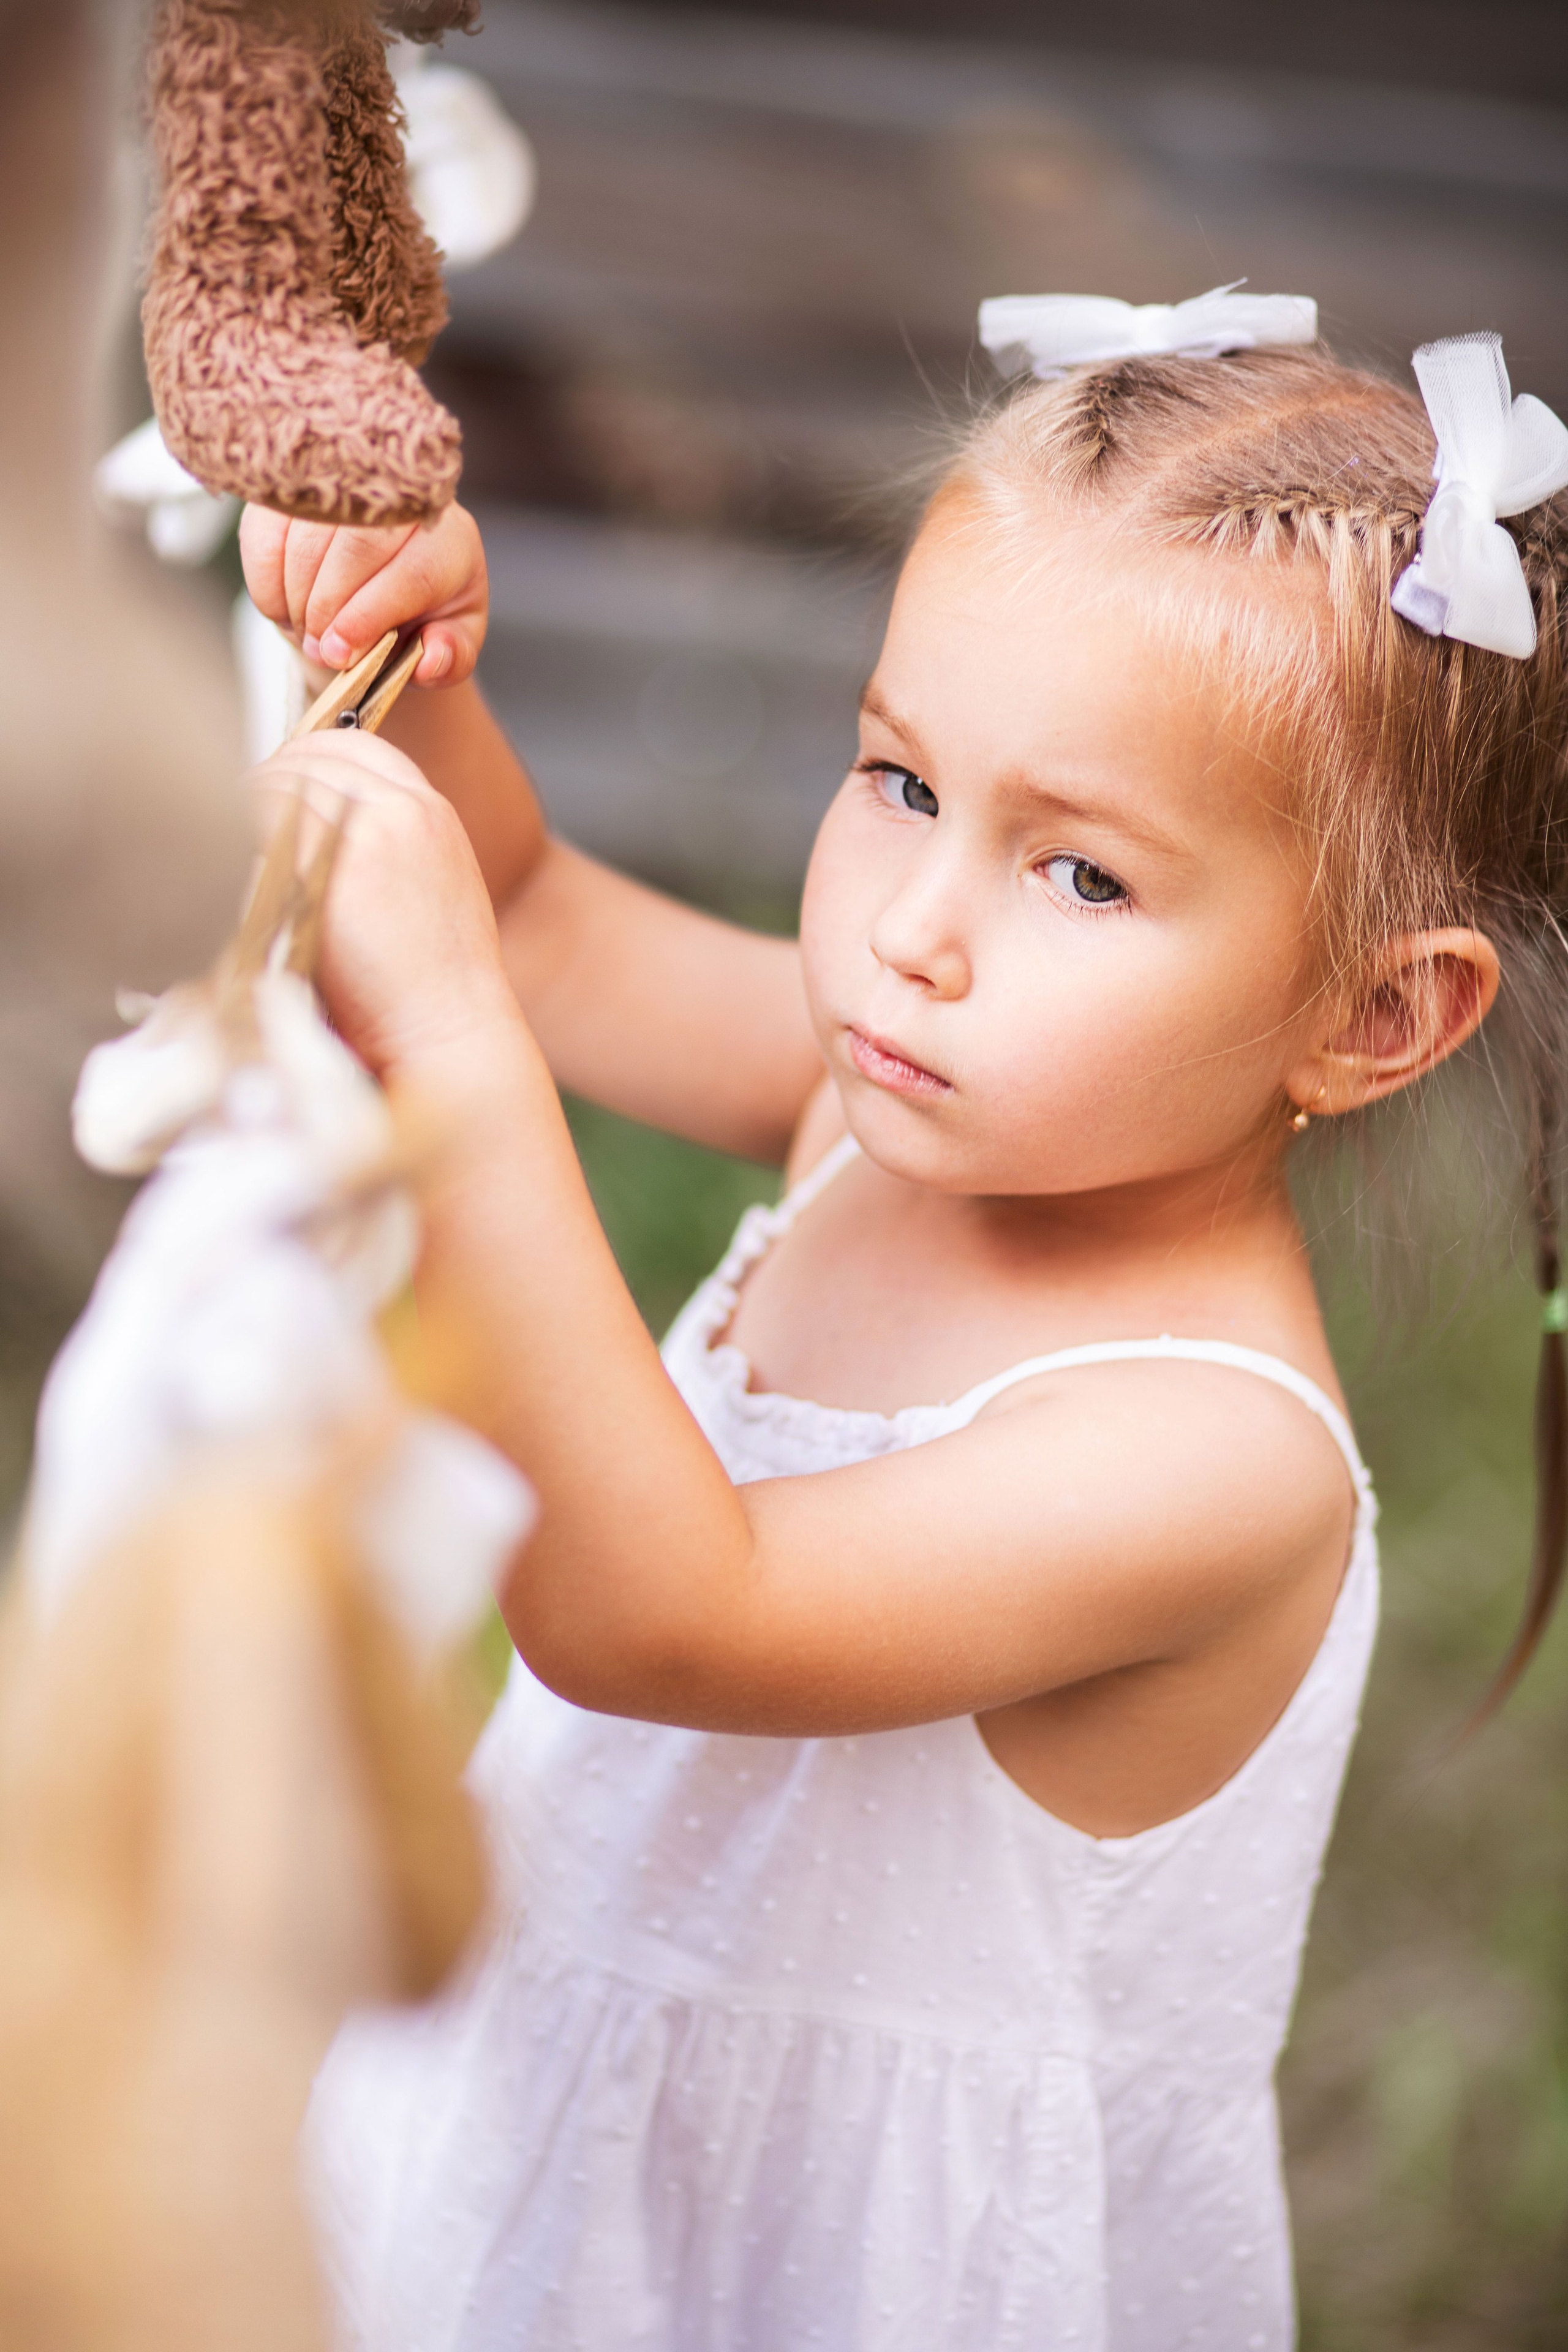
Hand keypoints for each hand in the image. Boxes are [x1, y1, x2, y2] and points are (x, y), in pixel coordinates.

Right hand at [239, 502, 488, 689]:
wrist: (387, 571)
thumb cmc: (423, 609)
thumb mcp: (451, 642)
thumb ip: (450, 658)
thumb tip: (430, 661)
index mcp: (448, 542)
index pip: (410, 575)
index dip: (367, 619)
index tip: (338, 653)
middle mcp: (402, 501)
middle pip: (354, 551)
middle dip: (326, 611)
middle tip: (319, 650)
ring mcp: (344, 487)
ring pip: (305, 544)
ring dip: (296, 602)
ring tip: (307, 634)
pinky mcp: (293, 490)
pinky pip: (264, 537)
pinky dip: (266, 585)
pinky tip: (286, 609)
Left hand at [253, 729, 520, 1081]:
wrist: (448, 1035)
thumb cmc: (430, 989)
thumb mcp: (425, 892)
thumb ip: (379, 845)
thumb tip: (306, 827)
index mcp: (430, 811)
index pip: (352, 744)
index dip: (301, 762)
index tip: (271, 794)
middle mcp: (404, 808)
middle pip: (309, 758)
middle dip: (265, 784)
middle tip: (230, 822)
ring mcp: (368, 832)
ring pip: (278, 786)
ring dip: (242, 813)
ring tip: (221, 850)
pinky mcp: (331, 865)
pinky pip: (260, 827)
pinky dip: (235, 844)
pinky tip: (225, 875)